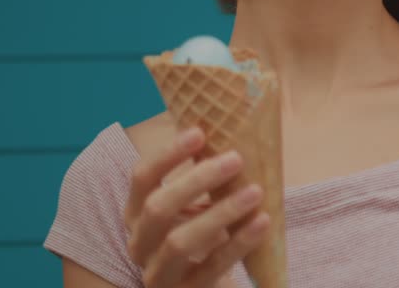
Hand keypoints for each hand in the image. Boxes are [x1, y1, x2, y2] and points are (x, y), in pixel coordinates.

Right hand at [124, 126, 269, 287]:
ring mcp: (158, 273)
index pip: (141, 178)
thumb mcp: (193, 207)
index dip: (168, 154)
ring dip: (220, 213)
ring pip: (180, 242)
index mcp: (136, 214)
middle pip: (158, 207)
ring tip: (256, 191)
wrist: (200, 287)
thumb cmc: (200, 238)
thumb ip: (202, 178)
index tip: (200, 132)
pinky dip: (238, 244)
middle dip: (197, 180)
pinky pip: (211, 268)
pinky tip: (262, 222)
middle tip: (236, 159)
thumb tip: (231, 126)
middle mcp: (139, 243)